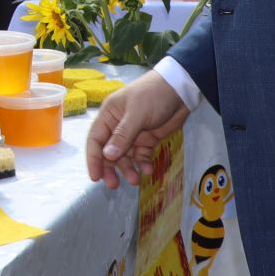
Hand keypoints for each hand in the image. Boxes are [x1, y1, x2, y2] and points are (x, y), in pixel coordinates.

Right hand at [86, 71, 190, 188]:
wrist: (180, 90)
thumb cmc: (153, 95)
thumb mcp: (137, 113)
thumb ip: (122, 135)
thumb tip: (107, 155)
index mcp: (109, 116)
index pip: (95, 140)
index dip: (93, 159)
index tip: (95, 177)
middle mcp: (117, 127)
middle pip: (109, 152)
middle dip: (110, 169)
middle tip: (114, 185)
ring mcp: (133, 134)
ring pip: (125, 157)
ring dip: (128, 169)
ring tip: (136, 180)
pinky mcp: (147, 140)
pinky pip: (141, 156)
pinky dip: (143, 164)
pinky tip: (148, 170)